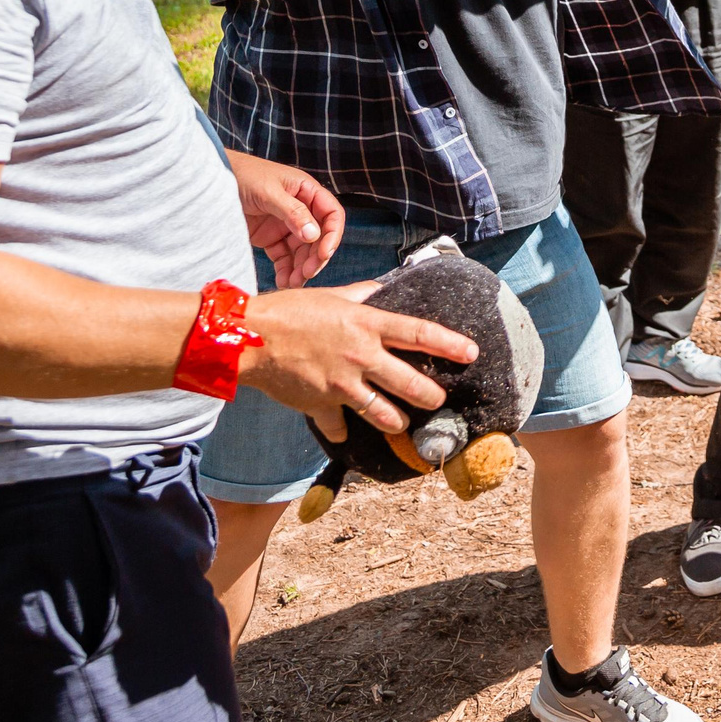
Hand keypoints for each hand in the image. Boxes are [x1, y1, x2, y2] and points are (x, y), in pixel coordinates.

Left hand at [229, 151, 344, 288]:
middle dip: (315, 257)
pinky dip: (285, 270)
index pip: (331, 215)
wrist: (211, 183)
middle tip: (306, 274)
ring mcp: (285, 225)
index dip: (332, 235)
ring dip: (301, 268)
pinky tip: (283, 281)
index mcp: (307, 192)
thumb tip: (314, 235)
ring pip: (302, 251)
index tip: (324, 253)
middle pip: (318, 238)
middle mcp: (301, 210)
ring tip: (293, 284)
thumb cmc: (243, 175)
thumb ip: (293, 212)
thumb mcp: (269, 192)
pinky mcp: (270, 238)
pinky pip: (284, 257)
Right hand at [241, 283, 478, 442]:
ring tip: (402, 423)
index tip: (471, 353)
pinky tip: (346, 433)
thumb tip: (382, 288)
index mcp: (367, 325)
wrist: (249, 338)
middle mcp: (360, 356)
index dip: (449, 344)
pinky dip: (343, 431)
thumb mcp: (333, 295)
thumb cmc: (290, 310)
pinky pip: (339, 427)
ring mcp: (341, 385)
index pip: (419, 334)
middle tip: (439, 400)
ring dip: (396, 421)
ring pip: (383, 413)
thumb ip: (362, 295)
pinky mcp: (320, 406)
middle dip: (431, 396)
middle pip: (409, 383)